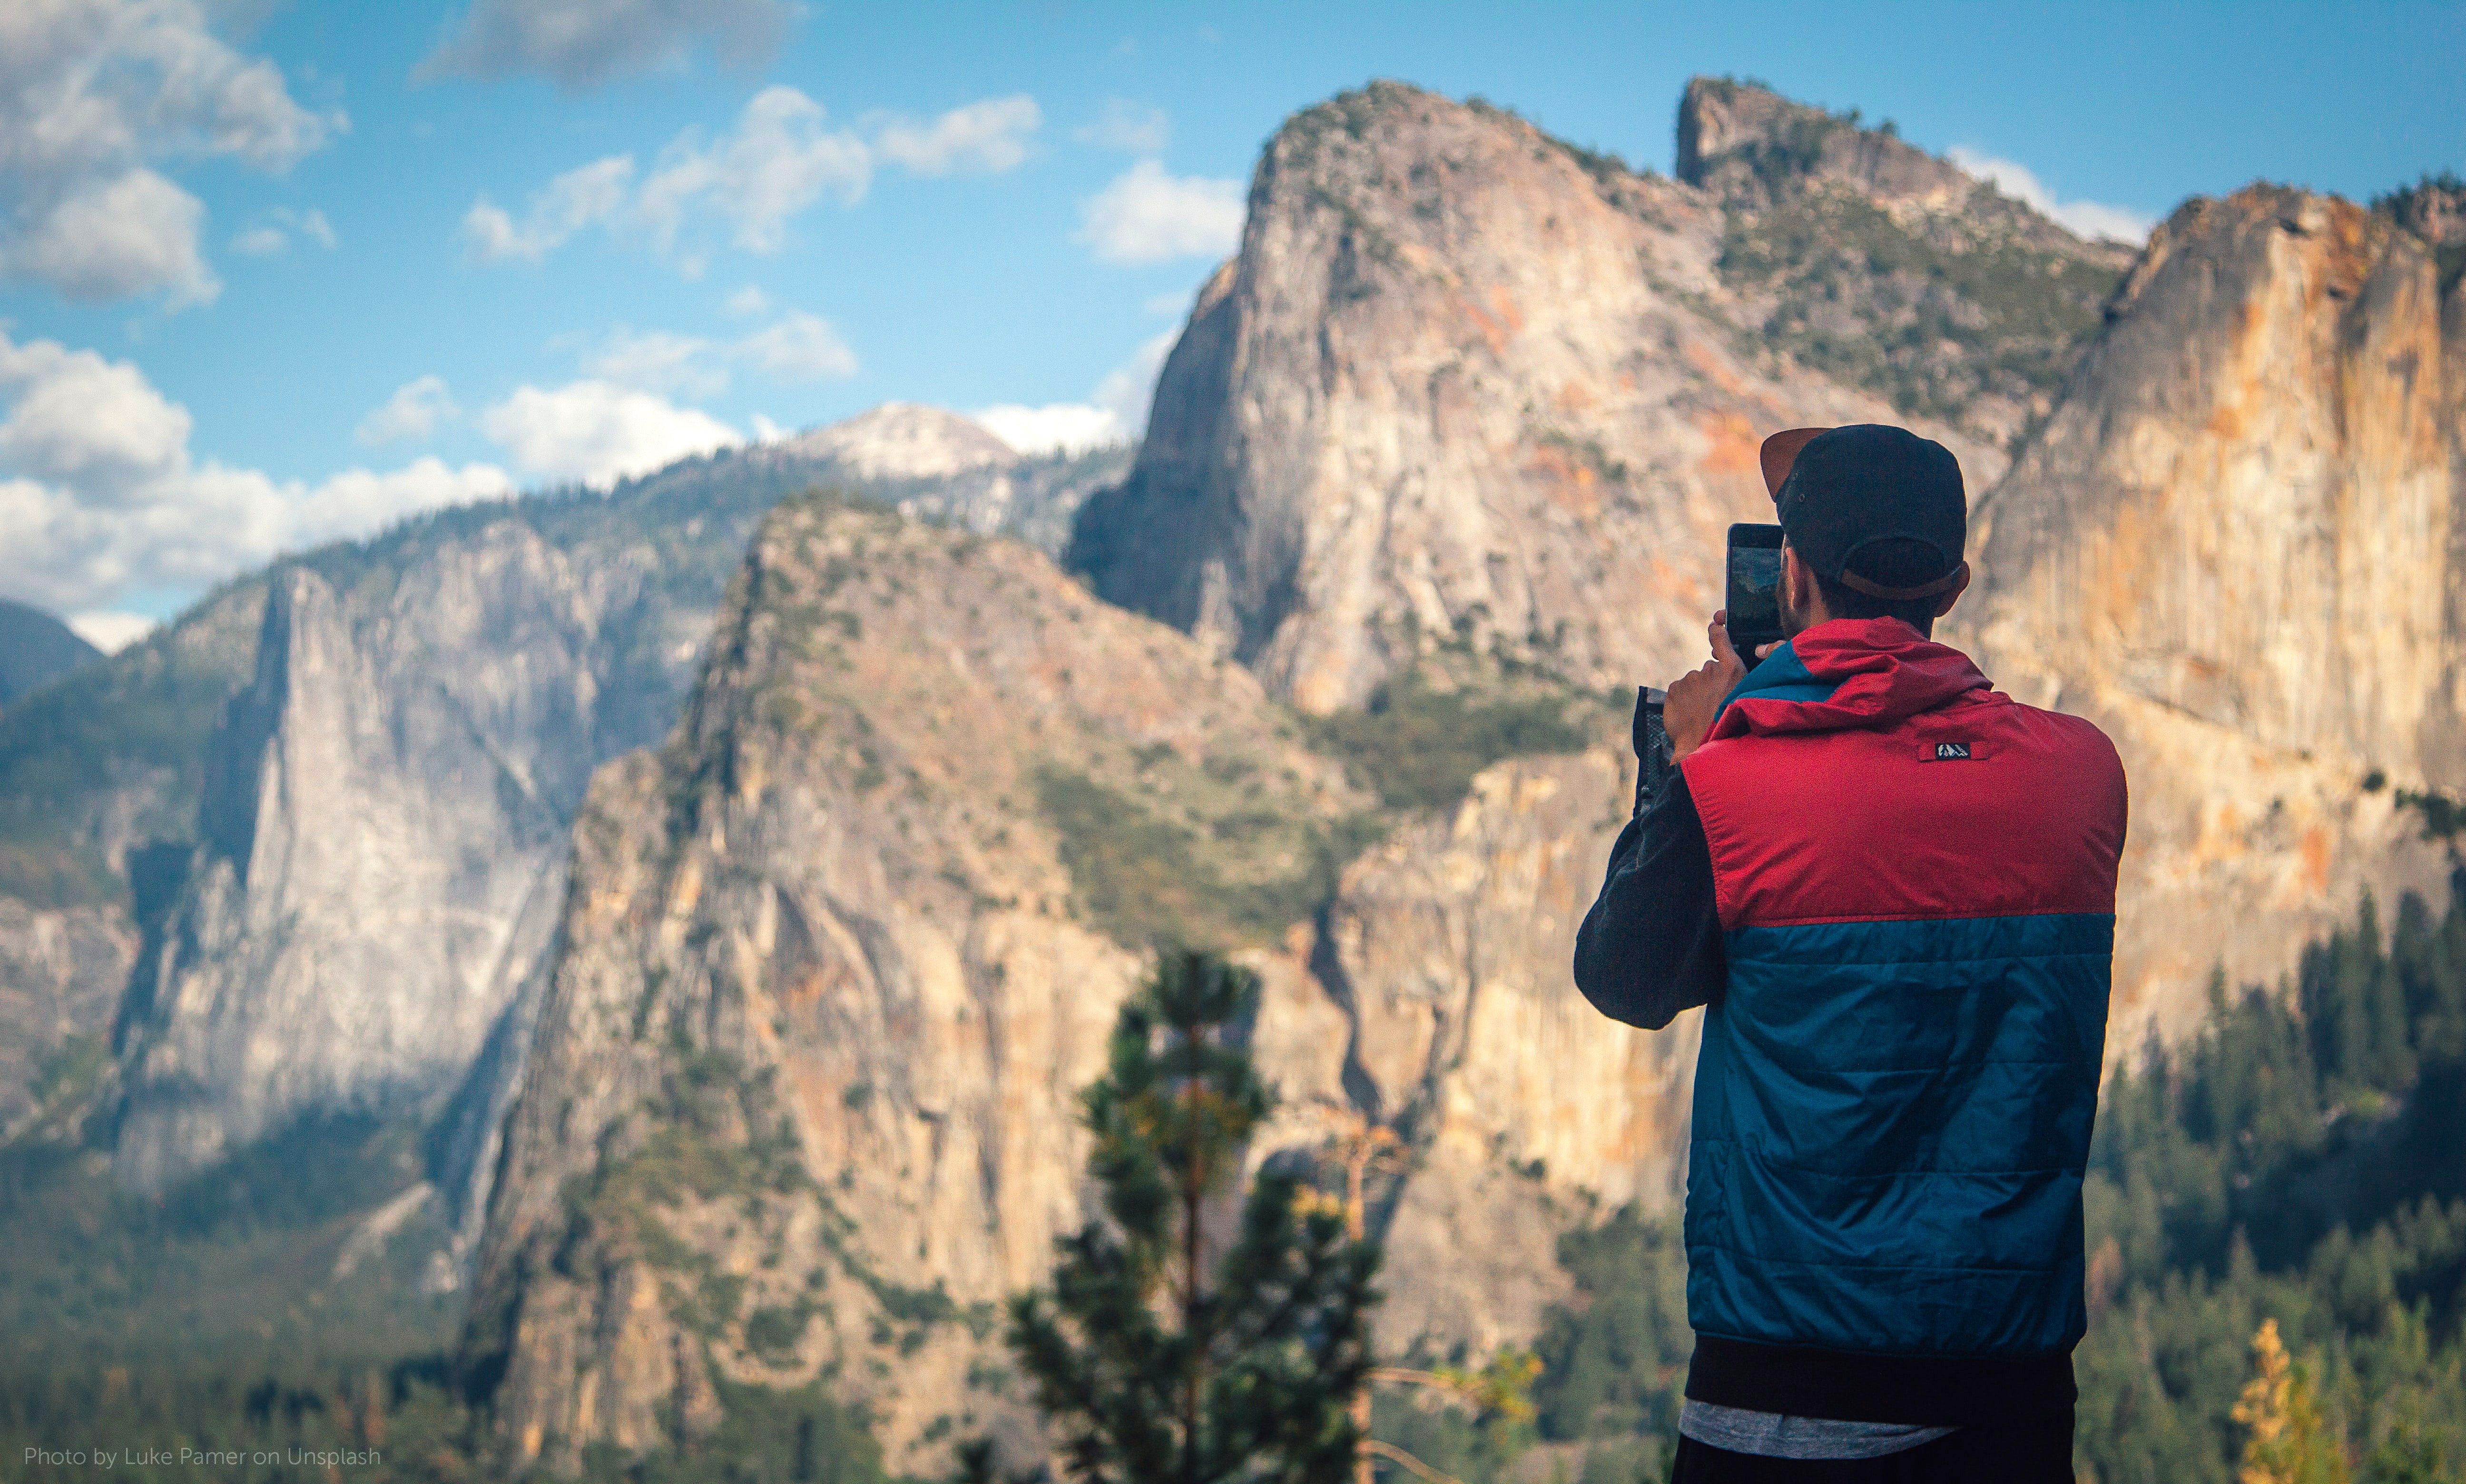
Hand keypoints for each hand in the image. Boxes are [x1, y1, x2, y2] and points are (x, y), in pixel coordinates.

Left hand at [1664, 611, 1769, 762]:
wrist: (1703, 745)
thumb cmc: (1728, 723)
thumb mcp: (1743, 696)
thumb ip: (1734, 675)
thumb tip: (1719, 664)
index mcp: (1732, 670)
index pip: (1721, 638)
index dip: (1717, 630)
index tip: (1715, 623)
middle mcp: (1710, 669)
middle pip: (1708, 669)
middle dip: (1710, 682)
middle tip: (1714, 703)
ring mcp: (1690, 678)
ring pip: (1693, 682)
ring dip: (1696, 693)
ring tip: (1702, 712)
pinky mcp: (1674, 688)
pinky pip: (1679, 690)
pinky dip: (1683, 699)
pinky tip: (1689, 714)